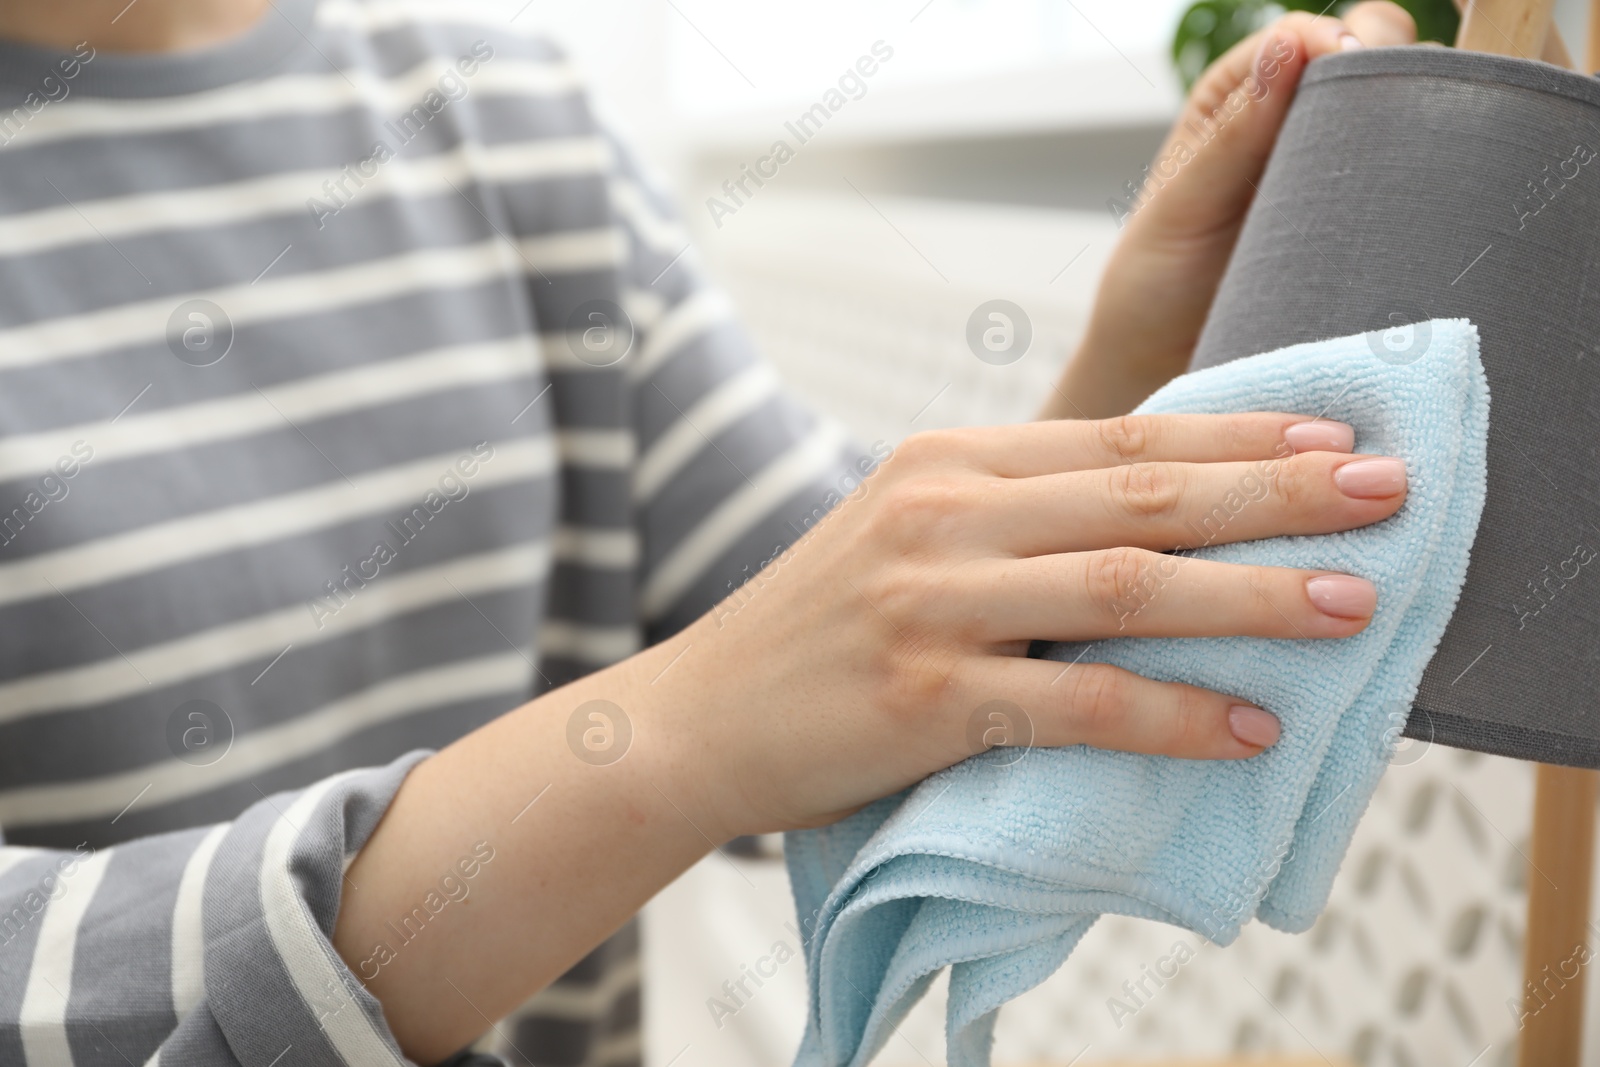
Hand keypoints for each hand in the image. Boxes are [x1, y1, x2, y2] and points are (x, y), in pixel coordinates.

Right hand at [339, 412, 1405, 1061]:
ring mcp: (932, 603)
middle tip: (1388, 491)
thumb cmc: (819, 631)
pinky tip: (1248, 726)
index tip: (1337, 433)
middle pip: (1141, 492)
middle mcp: (941, 513)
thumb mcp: (907, 538)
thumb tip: (1155, 525)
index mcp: (946, 462)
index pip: (1118, 434)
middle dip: (1278, 491)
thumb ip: (1012, 516)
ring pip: (1125, 586)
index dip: (1238, 431)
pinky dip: (1171, 715)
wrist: (697, 716)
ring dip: (1250, 597)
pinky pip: (1077, 704)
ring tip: (1353, 604)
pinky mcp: (926, 697)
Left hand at [1045, 3, 1417, 419]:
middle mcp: (1298, 124)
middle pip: (1375, 61)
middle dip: (1394, 72)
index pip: (1309, 37)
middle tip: (1394, 115)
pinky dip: (1434, 187)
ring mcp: (1341, 176)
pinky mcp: (1372, 230)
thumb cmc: (1154, 286)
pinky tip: (1436, 205)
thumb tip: (1291, 44)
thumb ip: (1233, 135)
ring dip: (1425, 126)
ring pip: (1409, 119)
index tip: (1350, 67)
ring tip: (1416, 162)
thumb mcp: (1183, 208)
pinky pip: (1419, 191)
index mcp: (1243, 96)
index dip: (1339, 40)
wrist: (1164, 371)